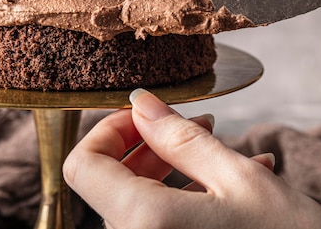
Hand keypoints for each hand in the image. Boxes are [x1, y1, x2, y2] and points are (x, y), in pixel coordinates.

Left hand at [63, 89, 320, 228]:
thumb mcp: (237, 178)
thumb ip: (179, 138)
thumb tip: (140, 103)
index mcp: (142, 222)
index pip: (83, 165)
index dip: (109, 130)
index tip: (146, 115)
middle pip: (111, 182)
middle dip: (150, 144)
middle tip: (196, 124)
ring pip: (139, 201)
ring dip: (173, 168)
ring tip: (223, 147)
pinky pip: (161, 223)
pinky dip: (185, 197)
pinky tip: (233, 183)